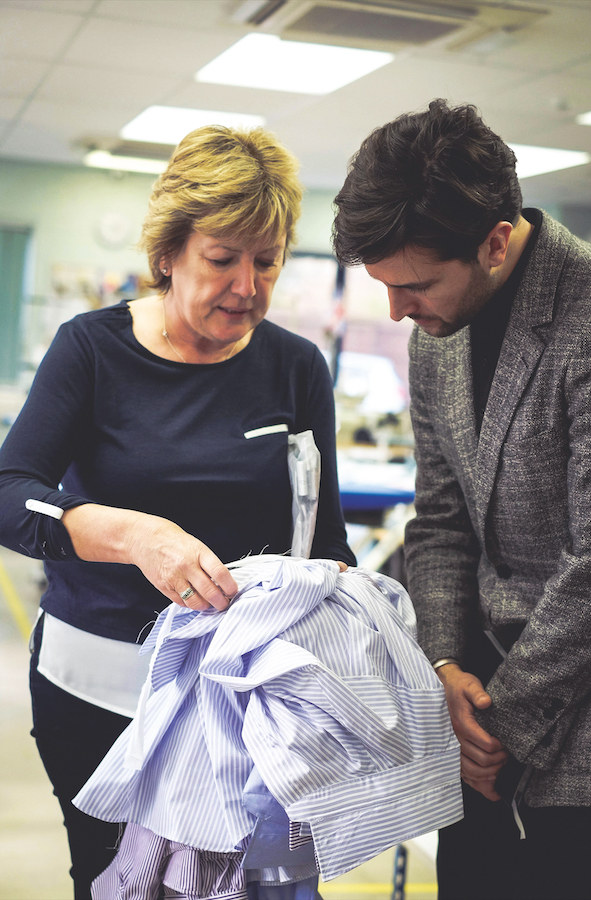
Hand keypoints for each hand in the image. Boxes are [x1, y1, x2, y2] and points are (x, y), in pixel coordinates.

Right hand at [127, 516, 237, 610]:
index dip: (230, 586)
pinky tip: (194, 599)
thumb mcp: (195, 546)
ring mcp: (174, 578)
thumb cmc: (174, 542)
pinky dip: (190, 603)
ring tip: (210, 603)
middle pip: (210, 591)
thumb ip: (208, 563)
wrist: (145, 539)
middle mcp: (187, 566)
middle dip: (221, 602)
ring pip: (195, 602)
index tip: (233, 591)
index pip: (220, 573)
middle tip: (224, 603)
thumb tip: (222, 583)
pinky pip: (181, 602)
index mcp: (198, 552)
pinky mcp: (164, 587)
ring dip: (206, 606)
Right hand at [437, 663, 508, 800]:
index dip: (500, 747)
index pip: (486, 744)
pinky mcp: (453, 754)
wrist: (444, 690)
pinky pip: (465, 776)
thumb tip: (486, 702)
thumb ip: (477, 692)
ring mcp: (453, 749)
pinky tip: (493, 790)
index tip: (506, 743)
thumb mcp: (469, 684)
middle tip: (507, 753)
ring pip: (473, 773)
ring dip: (491, 774)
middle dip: (499, 760)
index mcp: (462, 724)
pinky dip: (480, 786)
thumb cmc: (459, 688)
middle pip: (482, 762)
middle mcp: (456, 739)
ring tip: (501, 765)